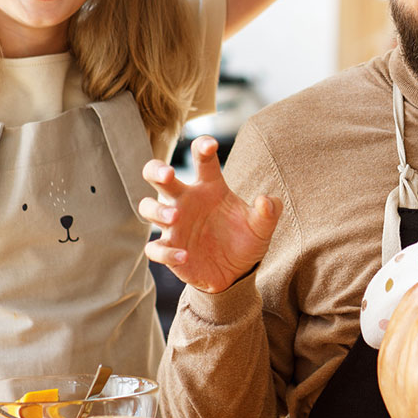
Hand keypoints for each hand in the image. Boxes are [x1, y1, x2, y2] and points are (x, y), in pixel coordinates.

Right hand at [139, 137, 279, 292]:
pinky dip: (166, 251)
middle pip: (159, 175)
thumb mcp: (261, 228)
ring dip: (158, 210)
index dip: (202, 147)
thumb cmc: (245, 240)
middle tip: (168, 174)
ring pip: (148, 208)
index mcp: (210, 187)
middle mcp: (187, 201)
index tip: (210, 145)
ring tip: (175, 216)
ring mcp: (174, 225)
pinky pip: (155, 248)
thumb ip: (268, 212)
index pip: (202, 160)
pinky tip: (184, 255)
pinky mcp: (169, 249)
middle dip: (157, 170)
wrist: (236, 273)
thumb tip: (267, 200)